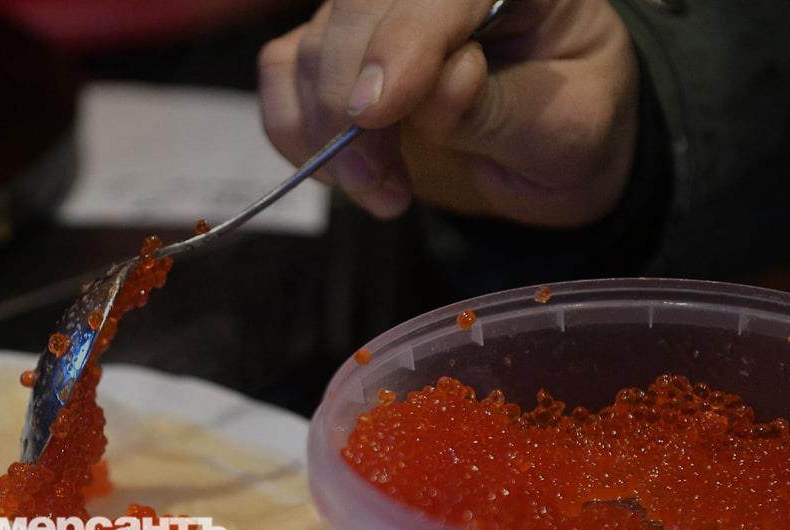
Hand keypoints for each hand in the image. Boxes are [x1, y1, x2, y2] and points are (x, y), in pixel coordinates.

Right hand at [258, 0, 639, 227]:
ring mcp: (378, 12)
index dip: (402, 44)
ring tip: (382, 191)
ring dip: (328, 133)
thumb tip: (442, 86)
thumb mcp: (565, 131)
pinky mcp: (336, 48)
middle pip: (357, 9)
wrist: (544, 152)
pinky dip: (293, 128)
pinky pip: (283, 71)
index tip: (376, 114)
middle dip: (350, 103)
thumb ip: (502, 107)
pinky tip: (341, 173)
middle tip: (376, 184)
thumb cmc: (567, 131)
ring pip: (313, 47)